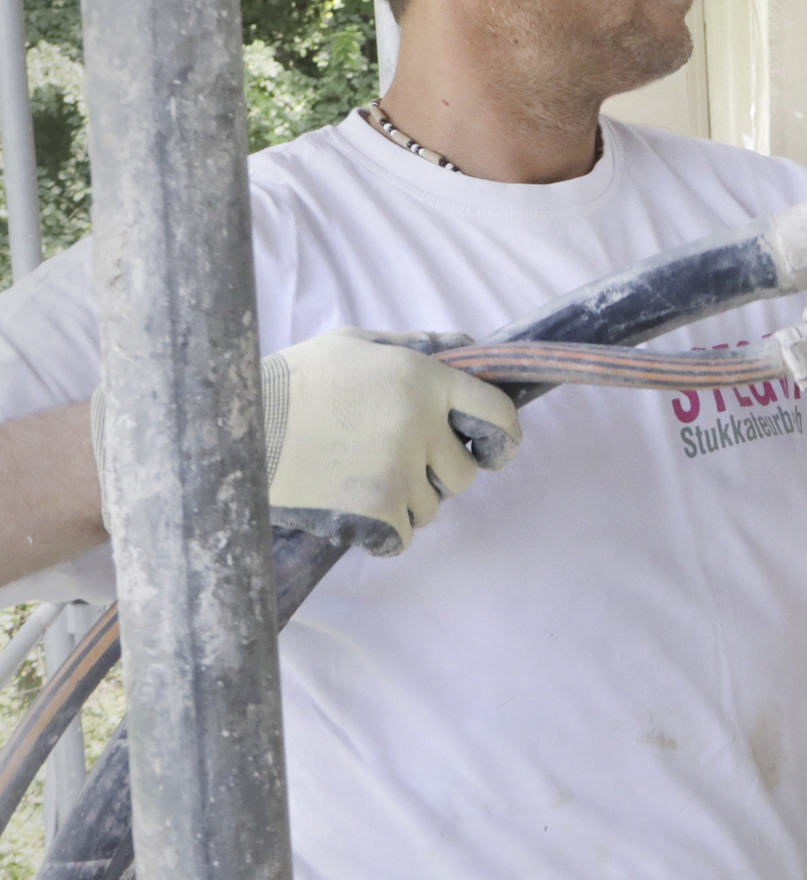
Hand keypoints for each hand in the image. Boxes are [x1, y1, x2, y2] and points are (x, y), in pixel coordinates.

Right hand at [258, 330, 521, 555]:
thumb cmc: (291, 383)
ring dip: (407, 502)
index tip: (495, 450)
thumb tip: (466, 346)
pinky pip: (405, 536)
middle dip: (439, 474)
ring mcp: (401, 469)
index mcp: (423, 378)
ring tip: (357, 479)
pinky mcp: (377, 510)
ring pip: (433, 506)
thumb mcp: (353, 344)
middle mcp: (421, 424)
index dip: (503, 437)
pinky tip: (350, 509)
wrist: (229, 431)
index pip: (497, 413)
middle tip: (395, 464)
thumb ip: (415, 346)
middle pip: (465, 471)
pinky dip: (384, 532)